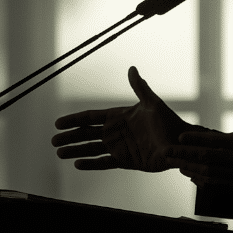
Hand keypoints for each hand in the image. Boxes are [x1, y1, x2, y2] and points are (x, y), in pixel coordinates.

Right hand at [52, 66, 197, 171]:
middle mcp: (115, 132)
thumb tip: (132, 68)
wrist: (180, 143)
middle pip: (87, 134)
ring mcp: (119, 147)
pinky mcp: (125, 161)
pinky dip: (91, 164)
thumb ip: (140, 87)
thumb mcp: (152, 103)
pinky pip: (104, 163)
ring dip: (75, 150)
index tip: (58, 122)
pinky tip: (77, 164)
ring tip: (59, 153)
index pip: (91, 117)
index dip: (74, 120)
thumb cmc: (168, 121)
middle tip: (53, 140)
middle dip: (70, 136)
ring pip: (91, 149)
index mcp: (118, 116)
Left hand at [167, 84, 232, 195]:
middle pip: (205, 157)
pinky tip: (190, 174)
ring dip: (190, 168)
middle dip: (184, 154)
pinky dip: (201, 179)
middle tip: (166, 151)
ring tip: (174, 163)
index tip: (179, 136)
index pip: (213, 140)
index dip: (195, 139)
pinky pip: (215, 182)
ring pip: (207, 172)